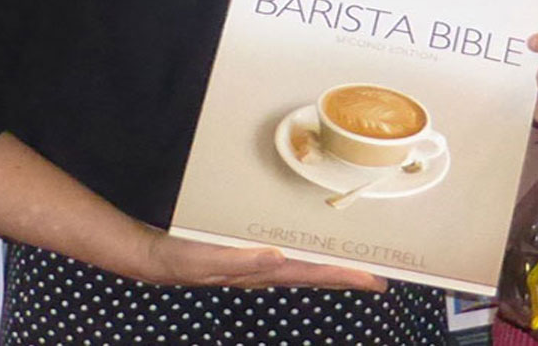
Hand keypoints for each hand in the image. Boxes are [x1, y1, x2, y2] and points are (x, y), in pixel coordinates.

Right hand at [141, 228, 386, 291]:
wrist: (158, 261)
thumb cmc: (184, 260)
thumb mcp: (210, 260)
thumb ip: (242, 261)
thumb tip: (279, 258)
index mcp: (264, 271)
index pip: (314, 274)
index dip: (345, 276)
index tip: (375, 280)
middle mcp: (267, 271)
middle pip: (316, 274)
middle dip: (348, 276)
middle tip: (379, 279)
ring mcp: (259, 267)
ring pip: (305, 270)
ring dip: (330, 270)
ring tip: (355, 270)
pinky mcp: (250, 258)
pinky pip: (288, 261)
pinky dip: (306, 261)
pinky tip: (310, 259)